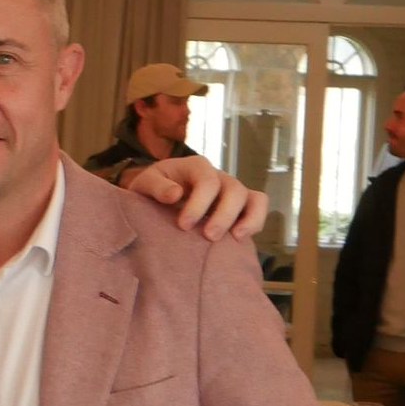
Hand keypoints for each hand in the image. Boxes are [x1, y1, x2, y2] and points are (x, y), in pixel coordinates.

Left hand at [127, 153, 266, 240]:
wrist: (158, 197)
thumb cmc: (153, 190)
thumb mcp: (145, 184)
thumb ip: (156, 186)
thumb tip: (175, 194)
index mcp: (196, 166)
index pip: (207, 180)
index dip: (199, 203)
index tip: (183, 225)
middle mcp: (218, 176)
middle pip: (234, 189)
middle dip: (223, 214)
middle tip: (208, 236)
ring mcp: (232, 190)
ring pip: (253, 197)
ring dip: (247, 219)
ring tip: (235, 238)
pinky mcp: (240, 206)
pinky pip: (258, 207)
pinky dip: (256, 221)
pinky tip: (240, 239)